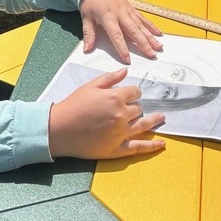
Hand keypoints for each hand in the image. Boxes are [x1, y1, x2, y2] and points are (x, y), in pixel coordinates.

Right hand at [48, 68, 165, 158]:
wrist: (59, 129)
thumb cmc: (73, 105)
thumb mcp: (90, 86)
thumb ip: (110, 78)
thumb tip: (126, 71)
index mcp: (116, 98)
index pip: (135, 93)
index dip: (133, 93)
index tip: (130, 95)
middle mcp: (122, 115)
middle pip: (139, 109)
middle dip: (135, 107)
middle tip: (129, 108)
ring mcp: (121, 133)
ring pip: (143, 125)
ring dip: (154, 121)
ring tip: (162, 118)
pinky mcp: (117, 149)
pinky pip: (139, 147)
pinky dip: (152, 146)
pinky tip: (162, 144)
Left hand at [79, 0, 162, 64]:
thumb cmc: (90, 2)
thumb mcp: (86, 17)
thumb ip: (88, 34)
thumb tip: (87, 50)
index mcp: (108, 18)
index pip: (116, 36)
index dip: (122, 48)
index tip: (128, 59)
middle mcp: (121, 14)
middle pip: (134, 31)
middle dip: (143, 44)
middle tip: (152, 55)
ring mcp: (128, 11)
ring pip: (141, 25)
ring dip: (151, 36)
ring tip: (159, 47)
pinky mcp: (132, 8)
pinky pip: (143, 18)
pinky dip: (151, 25)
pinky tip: (159, 33)